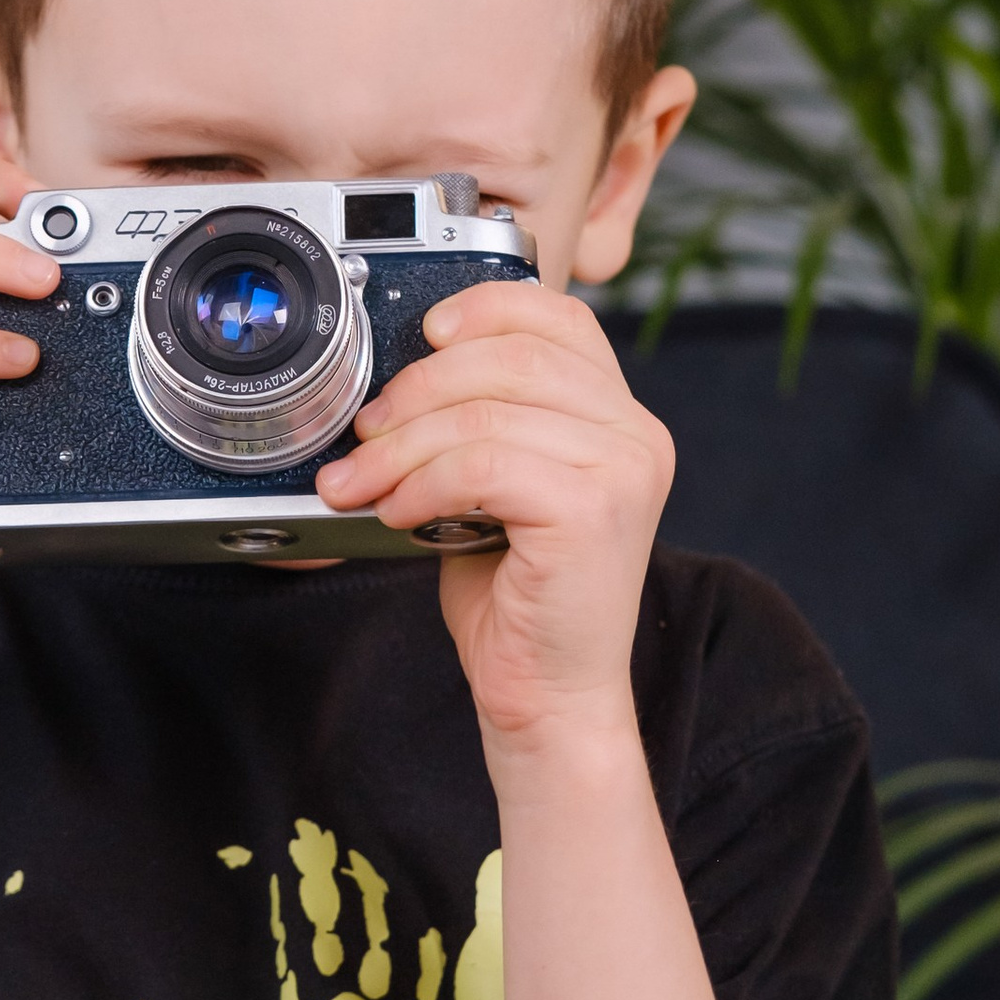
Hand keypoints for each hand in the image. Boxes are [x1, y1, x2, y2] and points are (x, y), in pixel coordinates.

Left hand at [312, 284, 671, 749]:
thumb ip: (482, 419)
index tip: (422, 337)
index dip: (483, 308)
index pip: (558, 316)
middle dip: (416, 389)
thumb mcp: (499, 486)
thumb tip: (400, 377)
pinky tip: (399, 512)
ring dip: (401, 446)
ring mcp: (623, 471)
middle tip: (364, 433)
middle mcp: (636, 434)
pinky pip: (481, 465)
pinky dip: (422, 483)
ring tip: (362, 483)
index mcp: (621, 416)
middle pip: (510, 357)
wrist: (549, 692)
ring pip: (484, 413)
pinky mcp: (591, 512)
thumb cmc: (518, 594)